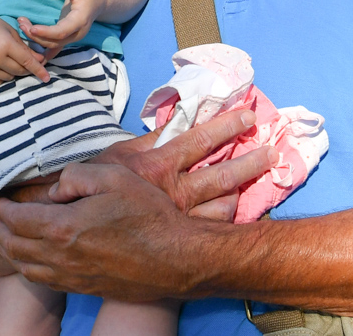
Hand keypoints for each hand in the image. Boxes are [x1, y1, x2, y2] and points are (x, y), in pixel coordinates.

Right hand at [0, 9, 47, 85]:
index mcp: (4, 43)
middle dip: (26, 68)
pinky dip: (1, 76)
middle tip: (24, 60)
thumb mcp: (10, 31)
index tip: (47, 78)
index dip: (38, 69)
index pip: (26, 60)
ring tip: (5, 58)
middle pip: (19, 71)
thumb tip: (40, 62)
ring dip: (13, 71)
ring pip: (9, 77)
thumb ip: (25, 48)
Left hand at [0, 163, 221, 301]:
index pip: (18, 220)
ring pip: (27, 268)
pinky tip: (28, 261)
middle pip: (16, 246)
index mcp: (64, 228)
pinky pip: (46, 280)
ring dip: (8, 252)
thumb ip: (76, 175)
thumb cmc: (149, 215)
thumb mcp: (114, 177)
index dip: (2, 210)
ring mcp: (73, 277)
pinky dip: (28, 269)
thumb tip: (55, 187)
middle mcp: (62, 257)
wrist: (178, 260)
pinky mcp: (86, 288)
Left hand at [21, 0, 103, 57]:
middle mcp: (77, 34)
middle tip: (21, 24)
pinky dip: (41, 50)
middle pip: (55, 41)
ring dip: (35, 39)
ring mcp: (73, 38)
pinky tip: (27, 49)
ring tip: (22, 26)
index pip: (62, 31)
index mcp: (80, 21)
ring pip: (52, 45)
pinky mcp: (67, 39)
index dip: (46, 32)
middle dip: (36, 36)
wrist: (99, 1)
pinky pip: (53, 49)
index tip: (31, 28)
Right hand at [92, 109, 275, 218]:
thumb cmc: (94, 189)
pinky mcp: (180, 239)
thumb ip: (146, 141)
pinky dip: (229, 216)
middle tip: (273, 150)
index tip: (247, 114)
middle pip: (222, 175)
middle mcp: (174, 193)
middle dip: (250, 161)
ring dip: (244, 188)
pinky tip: (238, 206)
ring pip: (224, 206)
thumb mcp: (116, 158)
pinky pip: (213, 228)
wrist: (80, 234)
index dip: (226, 126)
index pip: (199, 140)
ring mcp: (180, 219)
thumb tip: (172, 121)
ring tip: (261, 174)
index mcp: (158, 167)